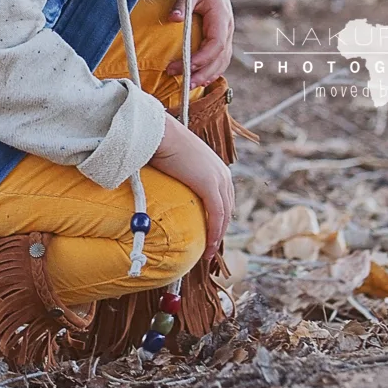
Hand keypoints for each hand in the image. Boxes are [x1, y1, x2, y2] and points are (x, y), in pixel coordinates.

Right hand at [148, 112, 234, 258]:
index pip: (224, 198)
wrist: (159, 133)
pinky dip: (214, 233)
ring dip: (217, 236)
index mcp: (217, 167)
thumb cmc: (160, 145)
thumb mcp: (176, 163)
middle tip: (210, 248)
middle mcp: (222, 172)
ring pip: (224, 215)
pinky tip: (207, 247)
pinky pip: (216, 215)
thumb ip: (181, 176)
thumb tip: (168, 187)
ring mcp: (218, 178)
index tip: (210, 233)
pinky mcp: (210, 185)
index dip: (219, 218)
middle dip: (220, 229)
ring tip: (208, 254)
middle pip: (228, 208)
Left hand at [166, 0, 233, 83]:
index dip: (201, 59)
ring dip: (208, 75)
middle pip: (221, 57)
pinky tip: (197, 78)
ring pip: (222, 60)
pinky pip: (219, 57)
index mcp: (221, 16)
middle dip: (203, 73)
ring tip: (189, 85)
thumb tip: (173, 19)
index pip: (216, 44)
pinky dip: (210, 69)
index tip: (183, 67)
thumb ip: (181, 2)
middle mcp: (226, 26)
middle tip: (184, 84)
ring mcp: (225, 32)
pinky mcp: (219, 35)